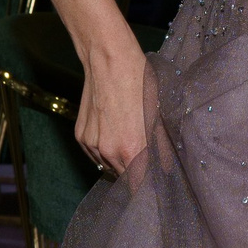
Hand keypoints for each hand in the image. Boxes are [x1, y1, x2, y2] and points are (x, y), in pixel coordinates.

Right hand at [74, 35, 148, 174]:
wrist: (110, 61)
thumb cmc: (139, 84)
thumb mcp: (158, 116)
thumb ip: (162, 147)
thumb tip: (167, 168)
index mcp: (132, 150)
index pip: (139, 186)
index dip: (147, 186)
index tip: (154, 183)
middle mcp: (109, 152)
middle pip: (124, 177)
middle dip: (135, 171)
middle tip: (144, 157)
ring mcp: (92, 144)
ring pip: (108, 166)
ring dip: (119, 160)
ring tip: (127, 138)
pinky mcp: (81, 136)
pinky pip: (95, 153)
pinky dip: (104, 149)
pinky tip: (113, 131)